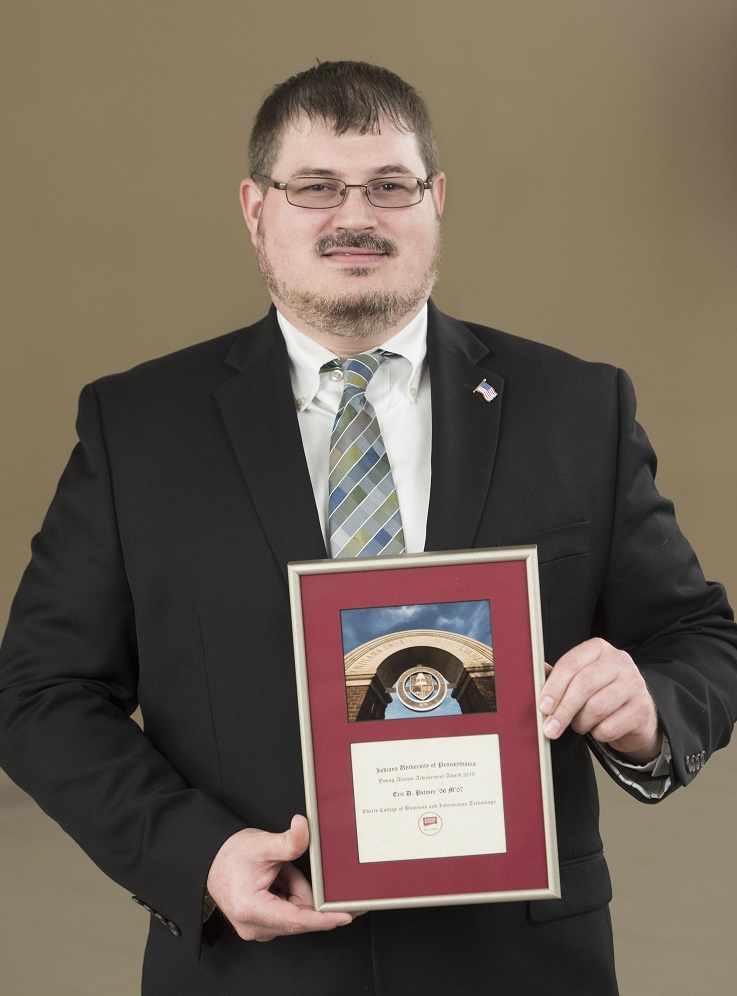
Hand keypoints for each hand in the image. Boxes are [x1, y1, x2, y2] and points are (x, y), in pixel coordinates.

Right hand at [206, 814, 353, 940]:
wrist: (212, 860)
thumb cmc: (231, 855)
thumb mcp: (263, 844)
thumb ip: (289, 841)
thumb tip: (304, 827)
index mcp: (252, 909)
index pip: (297, 919)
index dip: (324, 918)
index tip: (344, 916)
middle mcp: (254, 926)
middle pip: (299, 915)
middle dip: (302, 889)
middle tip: (285, 868)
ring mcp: (257, 929)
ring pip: (295, 913)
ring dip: (294, 891)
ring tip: (277, 872)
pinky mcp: (261, 926)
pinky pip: (288, 913)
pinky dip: (288, 895)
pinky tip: (276, 881)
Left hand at [538, 638, 661, 763]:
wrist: (636, 712)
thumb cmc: (601, 692)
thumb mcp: (580, 678)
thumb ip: (558, 676)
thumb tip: (535, 676)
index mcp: (598, 648)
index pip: (570, 664)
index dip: (553, 687)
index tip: (543, 706)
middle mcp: (619, 661)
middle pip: (583, 685)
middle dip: (563, 710)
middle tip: (550, 728)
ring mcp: (634, 683)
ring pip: (596, 708)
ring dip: (581, 723)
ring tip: (579, 724)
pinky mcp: (643, 708)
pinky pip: (610, 726)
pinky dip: (598, 733)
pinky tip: (598, 728)